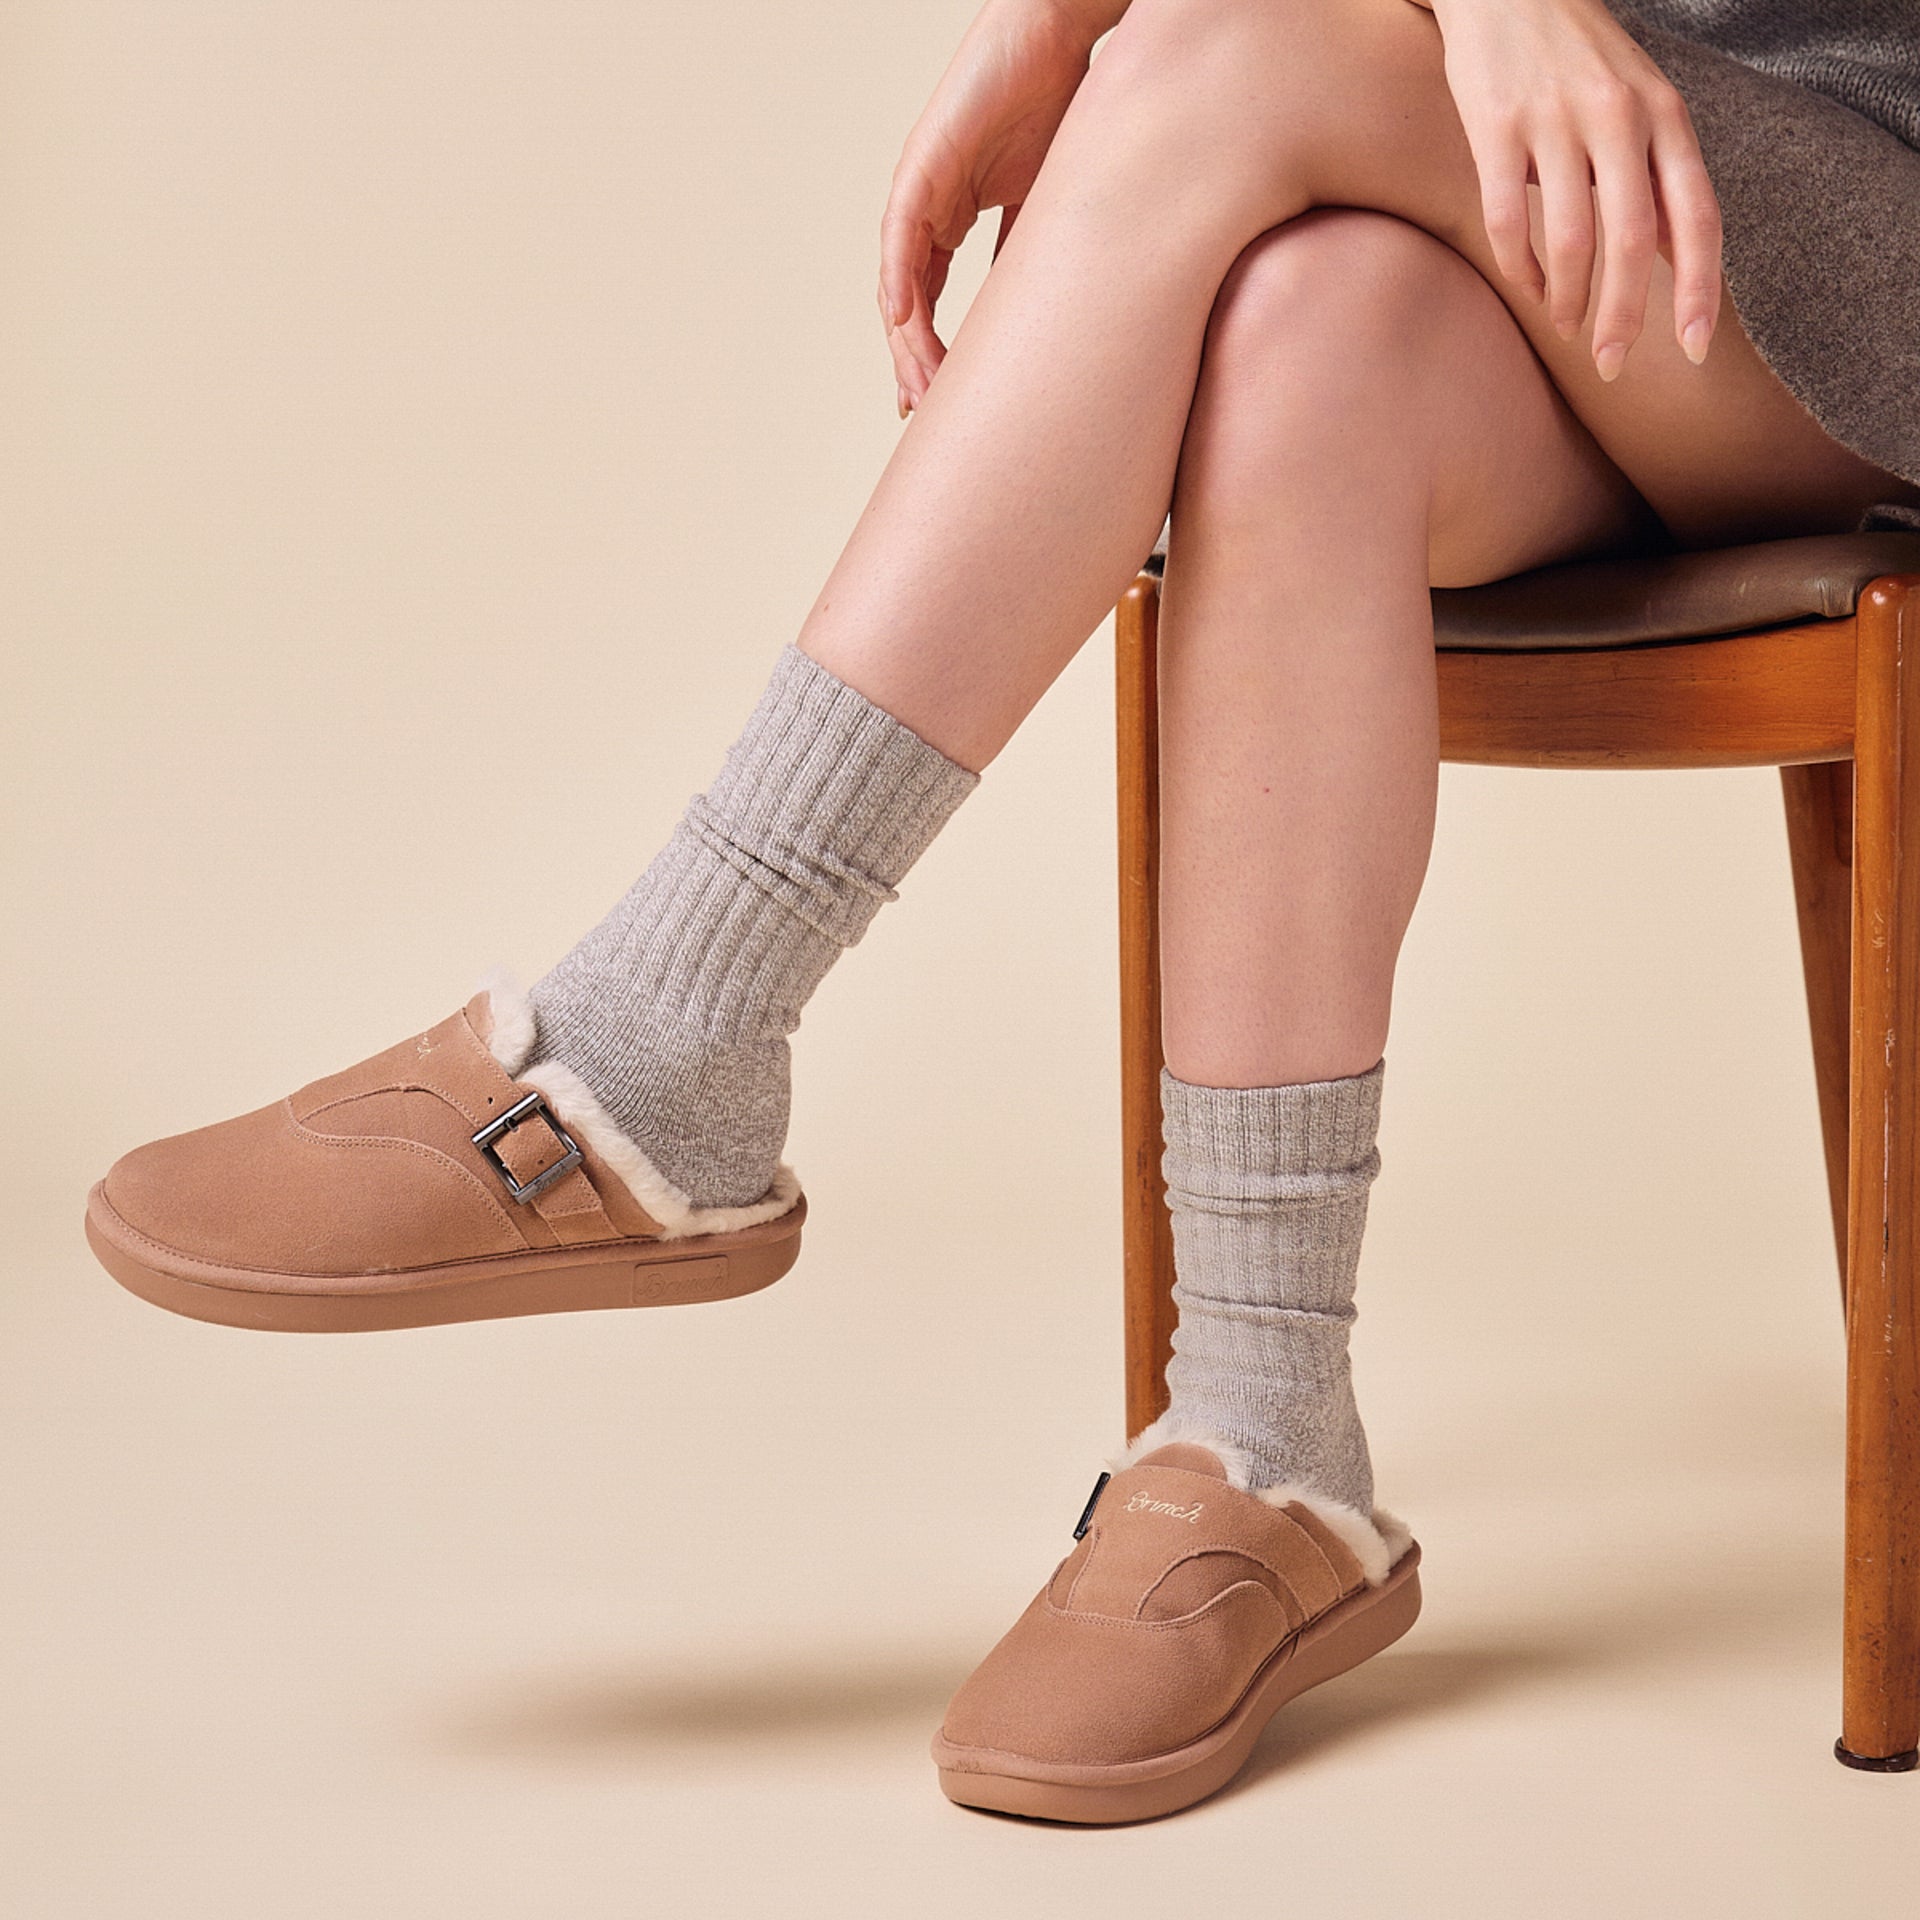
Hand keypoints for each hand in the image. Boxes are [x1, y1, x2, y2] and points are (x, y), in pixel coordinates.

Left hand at [879, 0, 1118, 415]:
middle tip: (921, 410)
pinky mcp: (924, 166)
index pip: (931, 301)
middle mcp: (929, 210)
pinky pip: (903, 236)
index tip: (941, 399)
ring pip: (900, 281)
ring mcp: (922, 188)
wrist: (1060, 35)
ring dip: (906, 340)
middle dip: (913, 361)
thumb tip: (1038, 323)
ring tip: (919, 386)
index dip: (933, 353)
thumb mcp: (1049, 206)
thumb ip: (1029, 259)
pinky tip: (903, 323)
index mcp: (953, 220)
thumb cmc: (1063, 105)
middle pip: (908, 302)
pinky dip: (901, 281)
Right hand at [1419, 0, 1722, 377]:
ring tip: (1567, 325)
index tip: (1689, 349)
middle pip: (1632, 240)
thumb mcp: (1640, 105)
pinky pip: (1509, 218)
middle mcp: (1619, 115)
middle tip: (1609, 362)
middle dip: (1623, 316)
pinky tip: (1528, 286)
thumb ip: (1659, 177)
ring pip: (1572, 238)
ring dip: (1570, 298)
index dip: (1698, 289)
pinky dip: (1520, 267)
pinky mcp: (1496, 126)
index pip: (1696, 216)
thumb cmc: (1579, 58)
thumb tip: (1680, 261)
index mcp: (1665, 115)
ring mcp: (1556, 121)